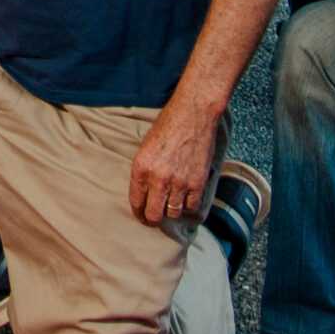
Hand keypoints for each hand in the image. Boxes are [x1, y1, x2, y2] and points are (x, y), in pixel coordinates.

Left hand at [128, 102, 219, 225]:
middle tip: (155, 218)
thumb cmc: (167, 125)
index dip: (138, 213)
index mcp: (141, 168)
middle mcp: (158, 178)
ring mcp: (179, 182)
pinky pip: (192, 206)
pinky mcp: (198, 182)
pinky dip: (189, 206)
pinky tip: (186, 199)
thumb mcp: (146, 147)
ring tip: (171, 205)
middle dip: (152, 219)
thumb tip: (145, 191)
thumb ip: (144, 170)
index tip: (141, 215)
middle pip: (154, 215)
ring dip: (171, 210)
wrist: (192, 114)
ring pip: (173, 212)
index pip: (136, 202)